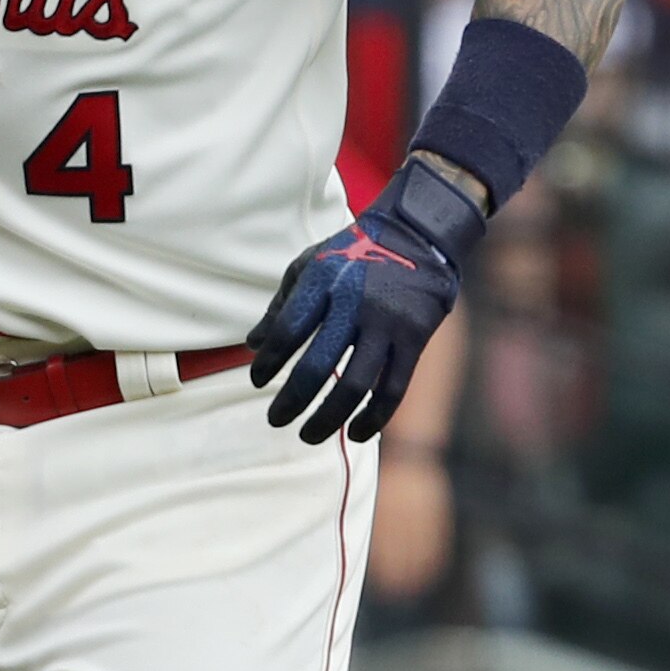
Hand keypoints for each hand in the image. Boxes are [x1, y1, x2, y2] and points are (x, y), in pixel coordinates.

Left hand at [248, 162, 475, 443]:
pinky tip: (355, 433)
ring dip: (329, 418)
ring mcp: (387, 324)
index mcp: (322, 281)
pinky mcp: (415, 339)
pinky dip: (373, 418)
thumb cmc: (353, 252)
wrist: (418, 235)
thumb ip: (282, 306)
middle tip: (274, 420)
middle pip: (317, 366)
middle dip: (292, 400)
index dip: (267, 362)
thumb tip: (251, 345)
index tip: (257, 381)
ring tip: (307, 435)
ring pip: (355, 386)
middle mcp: (353, 304)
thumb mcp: (310, 265)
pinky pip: (392, 389)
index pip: (287, 332)